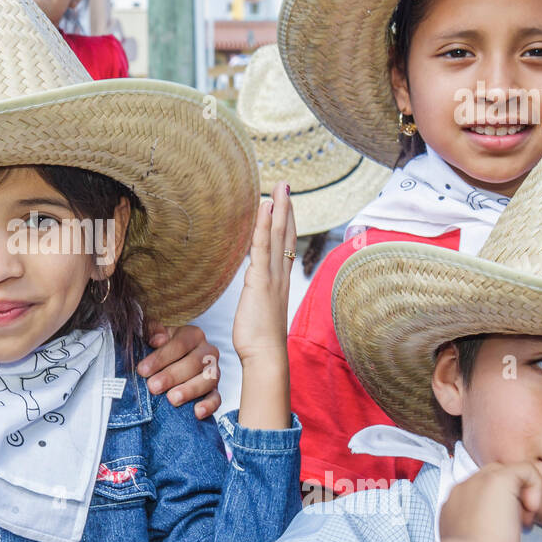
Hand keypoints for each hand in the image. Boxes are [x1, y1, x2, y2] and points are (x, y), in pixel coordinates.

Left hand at [138, 320, 221, 418]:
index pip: (179, 344)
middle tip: (153, 386)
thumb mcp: (152, 335)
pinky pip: (217, 398)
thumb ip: (152, 331)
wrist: (169, 363)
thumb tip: (157, 339)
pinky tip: (197, 412)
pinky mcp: (215, 391)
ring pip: (208, 380)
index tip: (143, 370)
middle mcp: (207, 352)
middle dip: (172, 375)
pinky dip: (209, 405)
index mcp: (193, 335)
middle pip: (194, 362)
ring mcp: (214, 372)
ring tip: (172, 399)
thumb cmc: (159, 348)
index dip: (161, 357)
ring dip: (190, 390)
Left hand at [233, 184, 296, 367]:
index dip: (287, 224)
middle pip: (286, 235)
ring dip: (279, 210)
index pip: (286, 247)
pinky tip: (266, 209)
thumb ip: (259, 299)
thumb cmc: (260, 341)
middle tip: (286, 185)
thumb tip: (255, 294)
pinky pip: (263, 247)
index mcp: (280, 282)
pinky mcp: (261, 281)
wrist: (266, 356)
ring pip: (278, 237)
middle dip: (286, 209)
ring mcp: (272, 277)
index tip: (286, 205)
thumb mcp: (260, 313)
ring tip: (280, 188)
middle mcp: (280, 276)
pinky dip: (264, 226)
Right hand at [438, 462, 541, 541]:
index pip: (479, 495)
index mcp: (454, 505)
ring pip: (508, 473)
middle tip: (516, 526)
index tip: (502, 533)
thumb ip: (471, 534)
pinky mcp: (498, 479)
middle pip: (492, 479)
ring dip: (521, 495)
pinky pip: (526, 470)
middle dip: (509, 499)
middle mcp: (462, 488)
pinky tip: (532, 510)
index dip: (496, 510)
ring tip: (523, 522)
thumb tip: (484, 535)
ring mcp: (477, 480)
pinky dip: (535, 487)